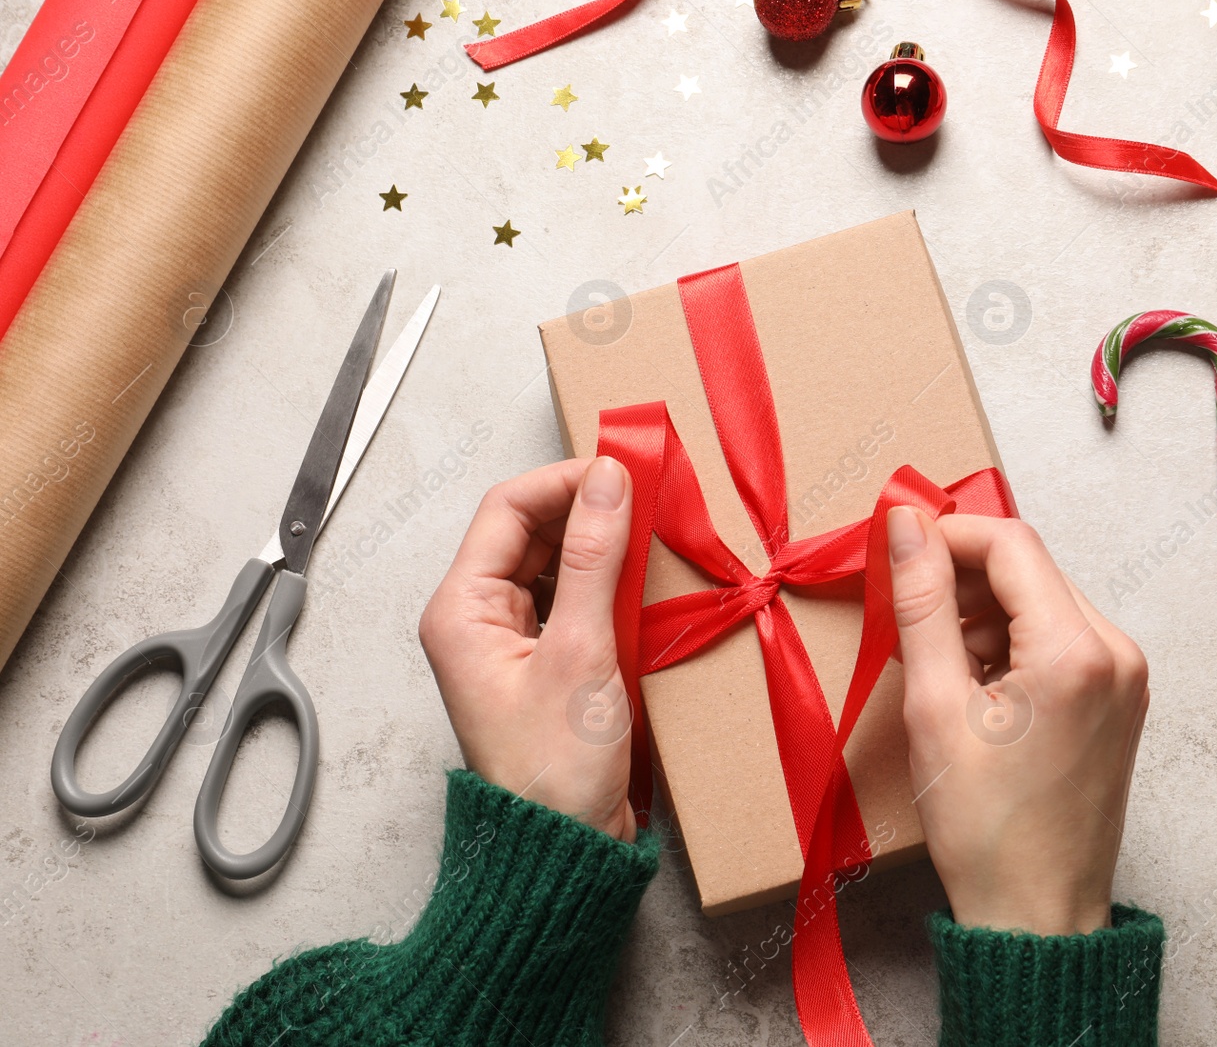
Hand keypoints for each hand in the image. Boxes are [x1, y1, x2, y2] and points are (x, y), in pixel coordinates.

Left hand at [418, 457, 637, 840]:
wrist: (565, 850)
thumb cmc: (554, 770)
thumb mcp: (580, 650)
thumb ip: (592, 558)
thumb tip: (606, 481)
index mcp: (461, 609)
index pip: (507, 508)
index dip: (564, 481)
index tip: (621, 473)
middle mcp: (477, 619)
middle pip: (529, 532)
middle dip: (586, 510)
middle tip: (646, 498)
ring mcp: (510, 642)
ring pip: (554, 564)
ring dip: (600, 547)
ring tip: (649, 539)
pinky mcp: (545, 663)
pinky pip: (571, 601)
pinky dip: (606, 586)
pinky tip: (642, 587)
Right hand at [886, 508, 1149, 936]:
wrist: (1036, 916)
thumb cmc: (984, 830)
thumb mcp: (935, 708)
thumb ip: (922, 604)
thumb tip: (906, 526)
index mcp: (1078, 651)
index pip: (1010, 543)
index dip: (945, 534)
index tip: (894, 549)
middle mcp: (1117, 652)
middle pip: (1029, 569)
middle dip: (961, 580)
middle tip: (904, 618)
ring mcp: (1125, 677)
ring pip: (1041, 602)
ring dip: (982, 615)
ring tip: (935, 668)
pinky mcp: (1119, 700)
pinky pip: (1058, 640)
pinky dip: (1009, 646)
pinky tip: (972, 689)